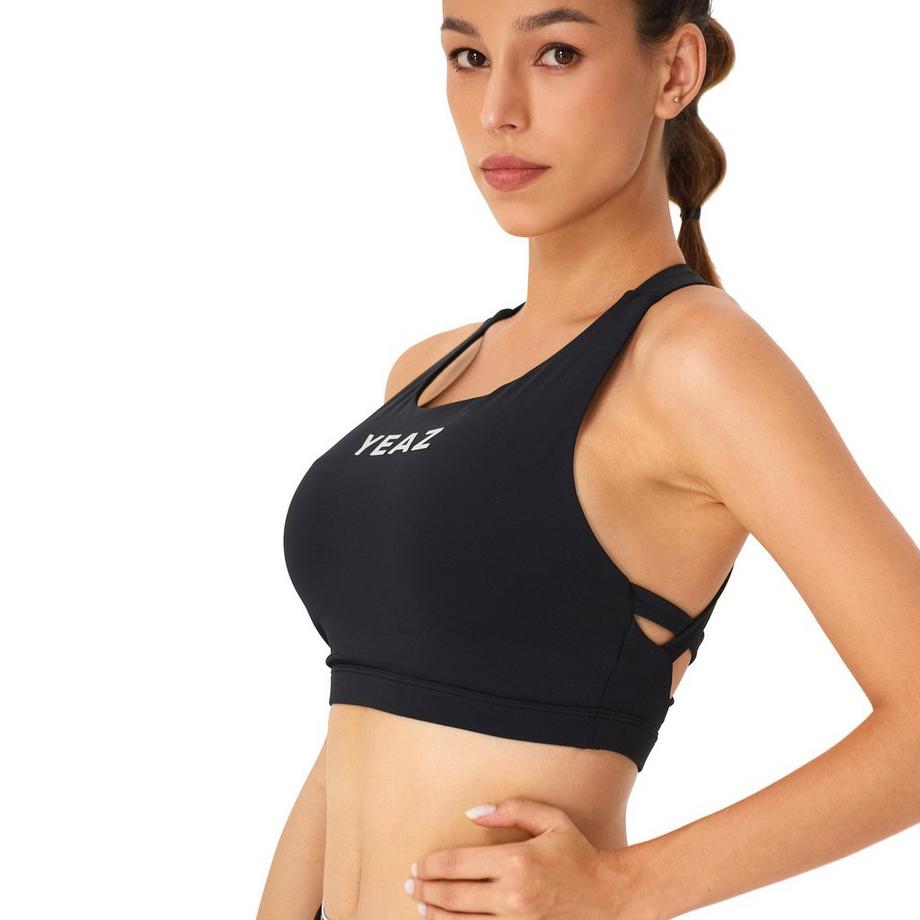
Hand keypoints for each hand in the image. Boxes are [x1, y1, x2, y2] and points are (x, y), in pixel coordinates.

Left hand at [404, 795, 648, 917]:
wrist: (610, 897)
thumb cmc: (578, 854)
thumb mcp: (550, 820)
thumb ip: (511, 809)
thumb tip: (471, 812)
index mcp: (516, 860)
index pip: (458, 864)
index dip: (431, 865)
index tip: (416, 865)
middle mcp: (512, 895)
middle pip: (453, 895)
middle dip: (426, 890)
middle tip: (410, 885)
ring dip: (436, 915)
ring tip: (420, 906)